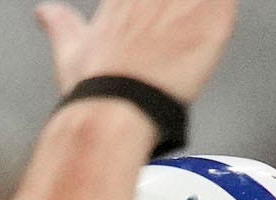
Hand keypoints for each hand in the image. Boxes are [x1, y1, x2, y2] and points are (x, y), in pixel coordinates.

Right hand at [36, 0, 241, 101]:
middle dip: (179, 8)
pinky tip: (212, 31)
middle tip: (174, 25)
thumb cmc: (96, 87)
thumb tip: (46, 14)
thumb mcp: (71, 50)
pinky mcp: (213, 22)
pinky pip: (230, 2)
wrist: (116, 112)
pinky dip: (224, 12)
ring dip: (200, 10)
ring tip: (189, 30)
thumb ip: (62, 24)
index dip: (156, 8)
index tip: (155, 15)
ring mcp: (187, 3)